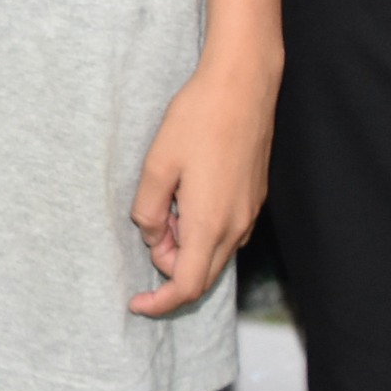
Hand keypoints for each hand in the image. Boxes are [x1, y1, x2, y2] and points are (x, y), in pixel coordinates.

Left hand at [130, 48, 275, 316]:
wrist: (243, 85)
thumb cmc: (199, 119)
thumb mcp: (157, 164)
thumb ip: (148, 210)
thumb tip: (152, 235)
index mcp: (209, 224)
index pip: (185, 286)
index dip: (159, 303)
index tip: (136, 304)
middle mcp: (235, 227)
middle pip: (200, 275)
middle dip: (168, 267)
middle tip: (149, 226)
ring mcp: (249, 213)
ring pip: (213, 253)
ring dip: (184, 245)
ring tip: (167, 200)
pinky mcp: (254, 198)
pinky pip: (225, 232)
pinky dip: (201, 229)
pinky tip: (187, 192)